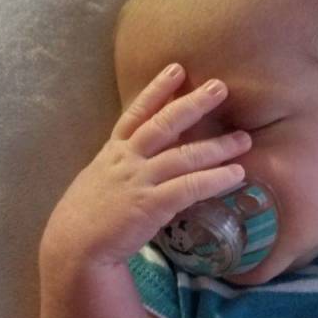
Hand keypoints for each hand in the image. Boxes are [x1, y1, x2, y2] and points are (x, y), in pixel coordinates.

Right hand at [42, 63, 251, 265]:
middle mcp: (126, 160)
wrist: (73, 249)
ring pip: (183, 156)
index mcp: (113, 152)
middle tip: (220, 87)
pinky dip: (214, 179)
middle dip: (193, 104)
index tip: (178, 69)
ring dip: (217, 146)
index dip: (158, 89)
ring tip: (244, 139)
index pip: (137, 113)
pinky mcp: (150, 205)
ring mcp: (139, 181)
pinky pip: (189, 188)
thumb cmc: (86, 218)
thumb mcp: (98, 181)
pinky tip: (236, 175)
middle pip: (164, 125)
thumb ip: (120, 166)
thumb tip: (141, 159)